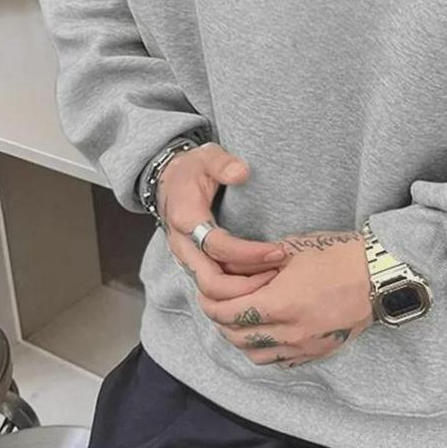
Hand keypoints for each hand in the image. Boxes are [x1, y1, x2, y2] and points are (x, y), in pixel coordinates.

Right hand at [157, 142, 286, 298]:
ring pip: (211, 291)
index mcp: (185, 218)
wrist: (168, 178)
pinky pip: (213, 287)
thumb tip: (241, 172)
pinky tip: (260, 279)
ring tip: (273, 277)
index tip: (277, 250)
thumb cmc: (191, 168)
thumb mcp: (206, 156)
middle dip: (247, 284)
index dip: (249, 253)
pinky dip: (236, 289)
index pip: (218, 246)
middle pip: (211, 283)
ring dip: (242, 290)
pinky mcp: (193, 263)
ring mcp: (186, 257)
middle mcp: (182, 244)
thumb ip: (222, 163)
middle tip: (278, 272)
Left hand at [196, 229, 374, 367]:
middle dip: (221, 321)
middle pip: (237, 338)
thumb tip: (228, 267)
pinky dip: (265, 349)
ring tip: (239, 318)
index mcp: (279, 303)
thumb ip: (256, 263)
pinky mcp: (318, 352)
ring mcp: (304, 346)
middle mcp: (289, 332)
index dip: (211, 305)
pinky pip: (280, 360)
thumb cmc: (337, 254)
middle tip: (217, 304)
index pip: (228, 314)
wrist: (378, 275)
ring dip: (240, 339)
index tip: (205, 294)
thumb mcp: (291, 249)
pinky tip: (266, 330)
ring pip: (256, 354)